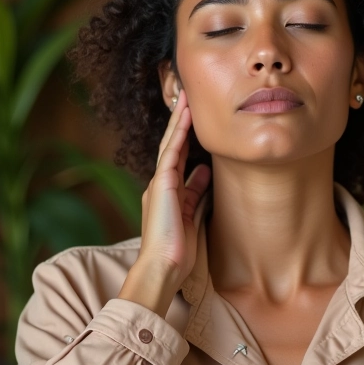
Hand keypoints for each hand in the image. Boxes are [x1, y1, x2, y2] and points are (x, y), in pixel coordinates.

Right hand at [119, 89, 210, 313]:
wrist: (163, 266)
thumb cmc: (178, 251)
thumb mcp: (193, 216)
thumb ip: (197, 193)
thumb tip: (205, 172)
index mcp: (169, 194)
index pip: (180, 159)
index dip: (188, 139)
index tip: (197, 121)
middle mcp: (161, 184)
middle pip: (173, 146)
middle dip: (182, 123)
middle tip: (189, 99)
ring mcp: (159, 182)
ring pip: (170, 143)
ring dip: (179, 120)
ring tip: (188, 98)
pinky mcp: (161, 184)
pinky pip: (171, 151)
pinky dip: (179, 132)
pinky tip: (186, 115)